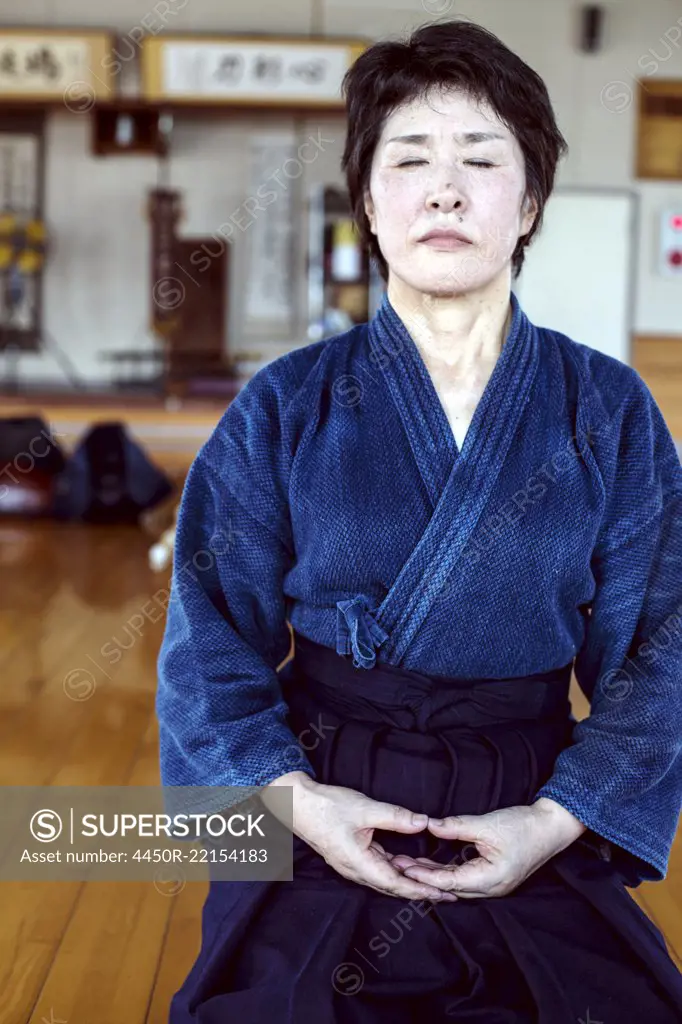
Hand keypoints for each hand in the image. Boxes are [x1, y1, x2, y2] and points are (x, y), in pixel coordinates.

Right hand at [261, 771, 457, 902]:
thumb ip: (396, 817)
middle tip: (447, 893)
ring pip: (386, 877)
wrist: (296, 804)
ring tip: (433, 880)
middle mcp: (356, 870)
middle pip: (393, 886)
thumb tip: (424, 822)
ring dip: (409, 879)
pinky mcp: (351, 856)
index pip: (397, 885)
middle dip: (420, 890)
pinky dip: (396, 867)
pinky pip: (378, 867)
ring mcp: (353, 864)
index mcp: (360, 864)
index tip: (443, 895)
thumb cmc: (326, 807)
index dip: (421, 891)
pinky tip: (409, 862)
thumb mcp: (365, 808)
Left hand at [387, 799, 585, 898]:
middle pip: (451, 887)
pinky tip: (432, 864)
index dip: (425, 875)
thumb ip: (457, 827)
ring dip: (434, 876)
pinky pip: (465, 879)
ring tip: (409, 865)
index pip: (450, 881)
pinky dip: (447, 872)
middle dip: (424, 878)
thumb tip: (430, 825)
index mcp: (491, 879)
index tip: (404, 868)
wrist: (551, 827)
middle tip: (398, 866)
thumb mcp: (487, 824)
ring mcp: (494, 885)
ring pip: (457, 885)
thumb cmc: (523, 826)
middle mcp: (491, 888)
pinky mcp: (494, 878)